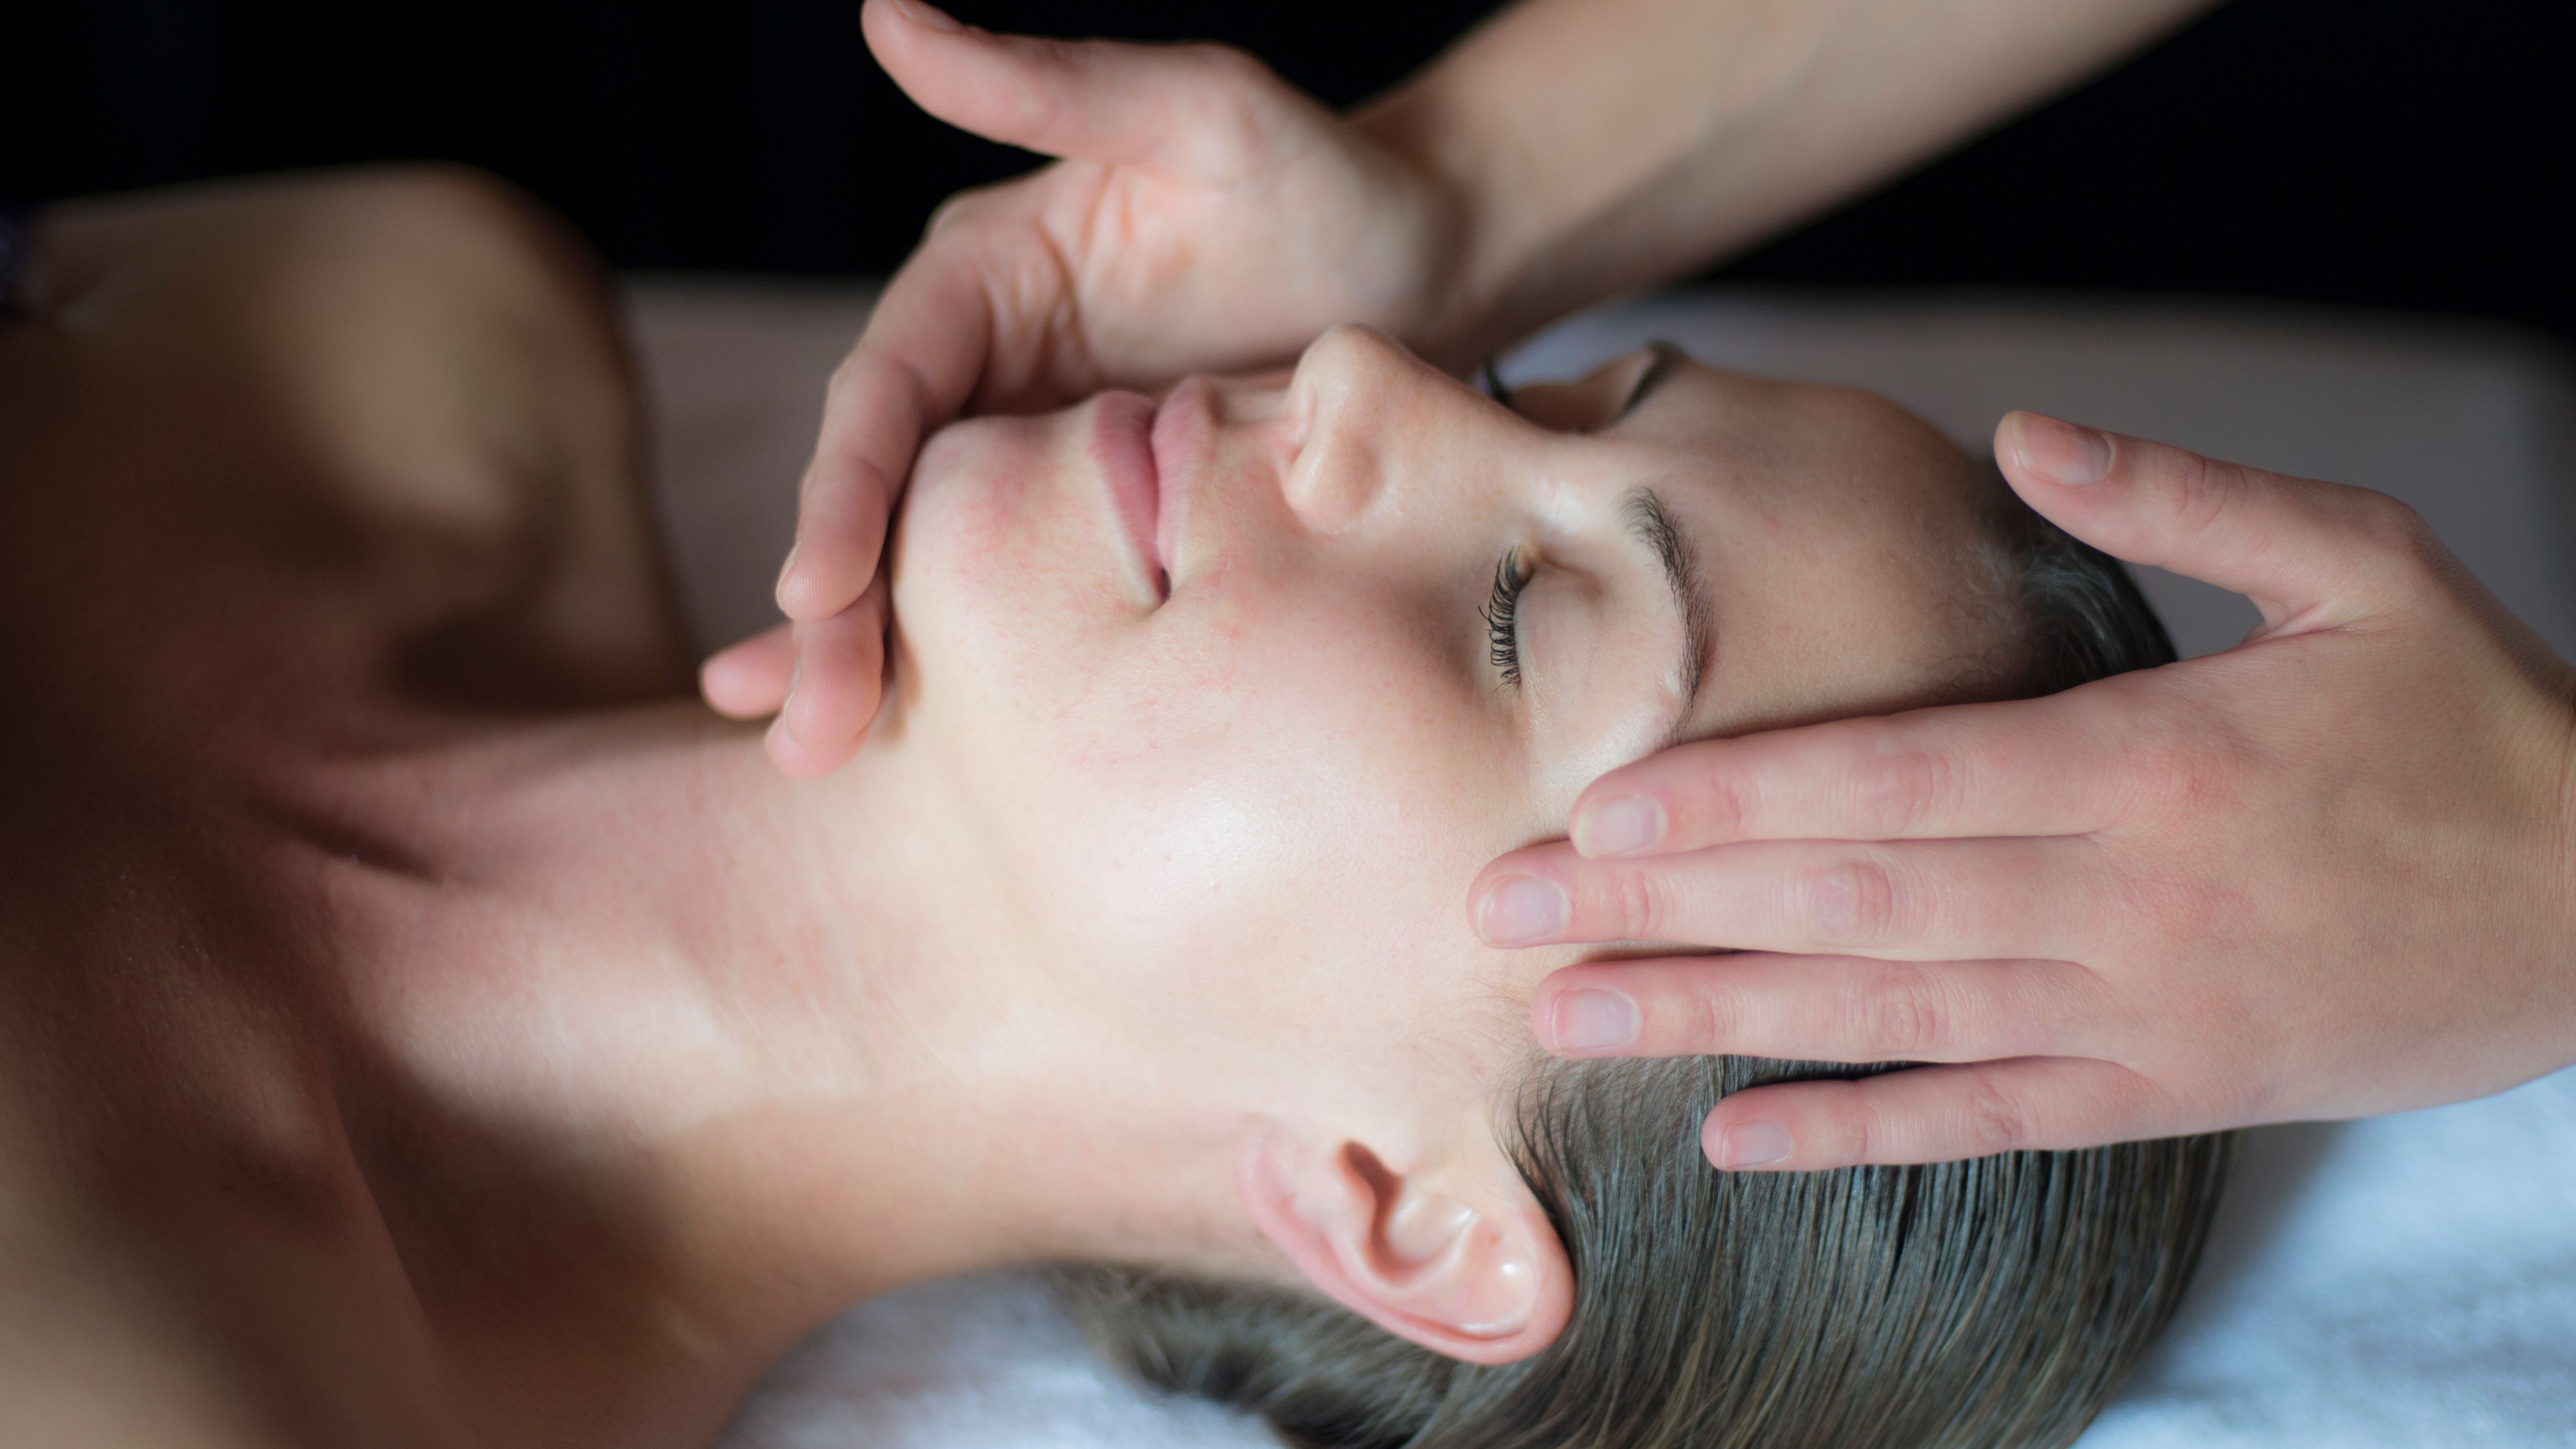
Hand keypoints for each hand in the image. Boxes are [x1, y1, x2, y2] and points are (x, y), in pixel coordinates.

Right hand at [700, 0, 1462, 775]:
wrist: (1432, 272)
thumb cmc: (1327, 179)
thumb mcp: (1203, 113)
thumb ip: (1049, 83)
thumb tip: (886, 15)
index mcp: (983, 279)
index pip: (885, 392)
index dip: (842, 492)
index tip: (813, 587)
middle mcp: (982, 370)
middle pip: (879, 497)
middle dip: (828, 608)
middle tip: (800, 725)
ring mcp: (1028, 454)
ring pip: (921, 561)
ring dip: (860, 655)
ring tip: (810, 755)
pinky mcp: (1088, 521)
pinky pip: (1000, 595)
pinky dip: (935, 664)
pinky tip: (876, 747)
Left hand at [1472, 412, 2575, 1168]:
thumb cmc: (2474, 720)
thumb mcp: (2360, 568)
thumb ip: (2184, 500)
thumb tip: (2024, 437)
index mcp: (2144, 760)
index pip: (1889, 780)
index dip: (1731, 800)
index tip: (1593, 812)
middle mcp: (2118, 896)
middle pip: (1848, 903)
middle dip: (1664, 913)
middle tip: (1504, 921)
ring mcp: (2138, 1009)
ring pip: (1888, 1022)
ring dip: (1715, 1023)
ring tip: (1570, 1024)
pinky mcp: (2169, 1091)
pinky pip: (1987, 1122)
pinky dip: (1857, 1136)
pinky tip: (1733, 1141)